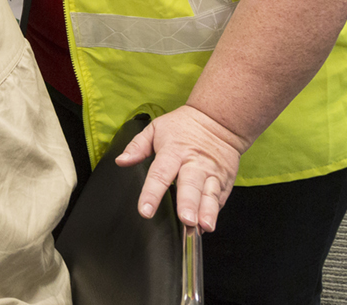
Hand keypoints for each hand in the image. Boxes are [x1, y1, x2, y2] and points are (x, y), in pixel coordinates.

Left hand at [116, 105, 247, 231]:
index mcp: (173, 151)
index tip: (145, 210)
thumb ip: (137, 147)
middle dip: (188, 204)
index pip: (160, 174)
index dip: (152, 193)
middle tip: (186, 220)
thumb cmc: (183, 126)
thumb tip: (121, 161)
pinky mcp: (225, 180)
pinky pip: (220, 198)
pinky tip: (208, 226)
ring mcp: (212, 173)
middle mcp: (194, 163)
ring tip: (204, 227)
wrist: (218, 121)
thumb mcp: (156, 129)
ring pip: (210, 194)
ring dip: (207, 211)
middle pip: (191, 186)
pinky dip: (215, 212)